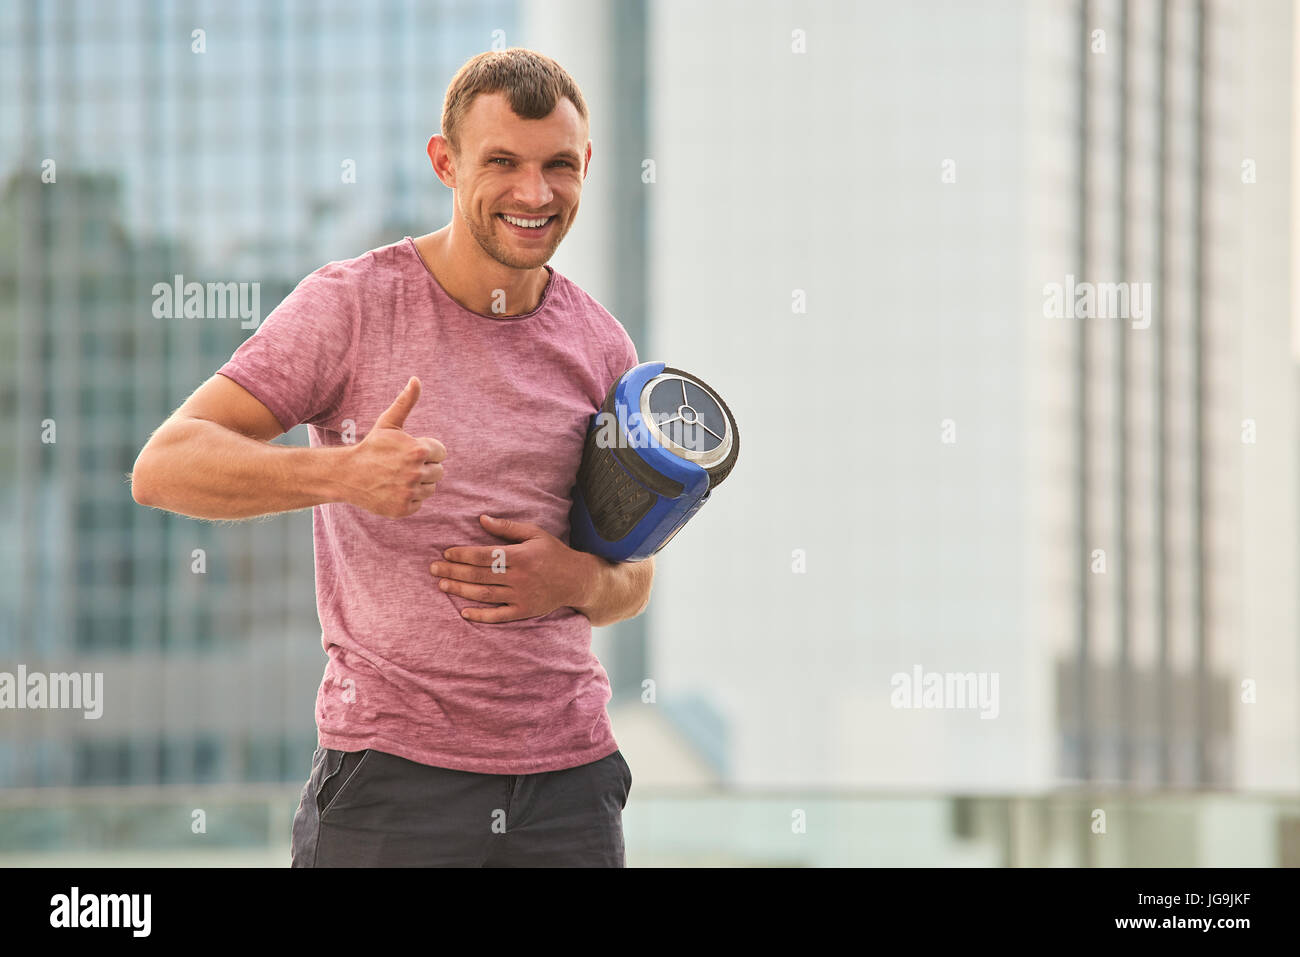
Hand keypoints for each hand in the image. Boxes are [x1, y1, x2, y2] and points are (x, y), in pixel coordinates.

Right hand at [342, 376, 446, 517]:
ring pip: (430, 489)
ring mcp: (409, 492)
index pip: (442, 453)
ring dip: (418, 484)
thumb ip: (406, 402)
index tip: (410, 451)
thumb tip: (416, 379)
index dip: (427, 451)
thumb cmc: (372, 446)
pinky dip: (409, 498)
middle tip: (402, 465)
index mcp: (418, 450)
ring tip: (398, 476)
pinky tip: (393, 489)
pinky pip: (419, 503)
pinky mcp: (403, 509)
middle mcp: (416, 473)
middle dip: (424, 467)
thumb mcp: (389, 423)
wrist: (347, 474)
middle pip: (439, 472)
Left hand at [429, 514, 599, 622]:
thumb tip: (482, 519)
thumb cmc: (553, 553)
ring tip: (442, 585)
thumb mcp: (534, 533)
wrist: (577, 579)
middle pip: (480, 575)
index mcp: (521, 555)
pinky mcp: (524, 611)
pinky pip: (499, 615)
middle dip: (454, 571)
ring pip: (485, 594)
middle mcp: (520, 576)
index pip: (485, 555)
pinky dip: (481, 615)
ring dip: (461, 590)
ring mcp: (522, 595)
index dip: (463, 555)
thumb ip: (507, 527)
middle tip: (433, 569)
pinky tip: (464, 612)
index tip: (446, 553)